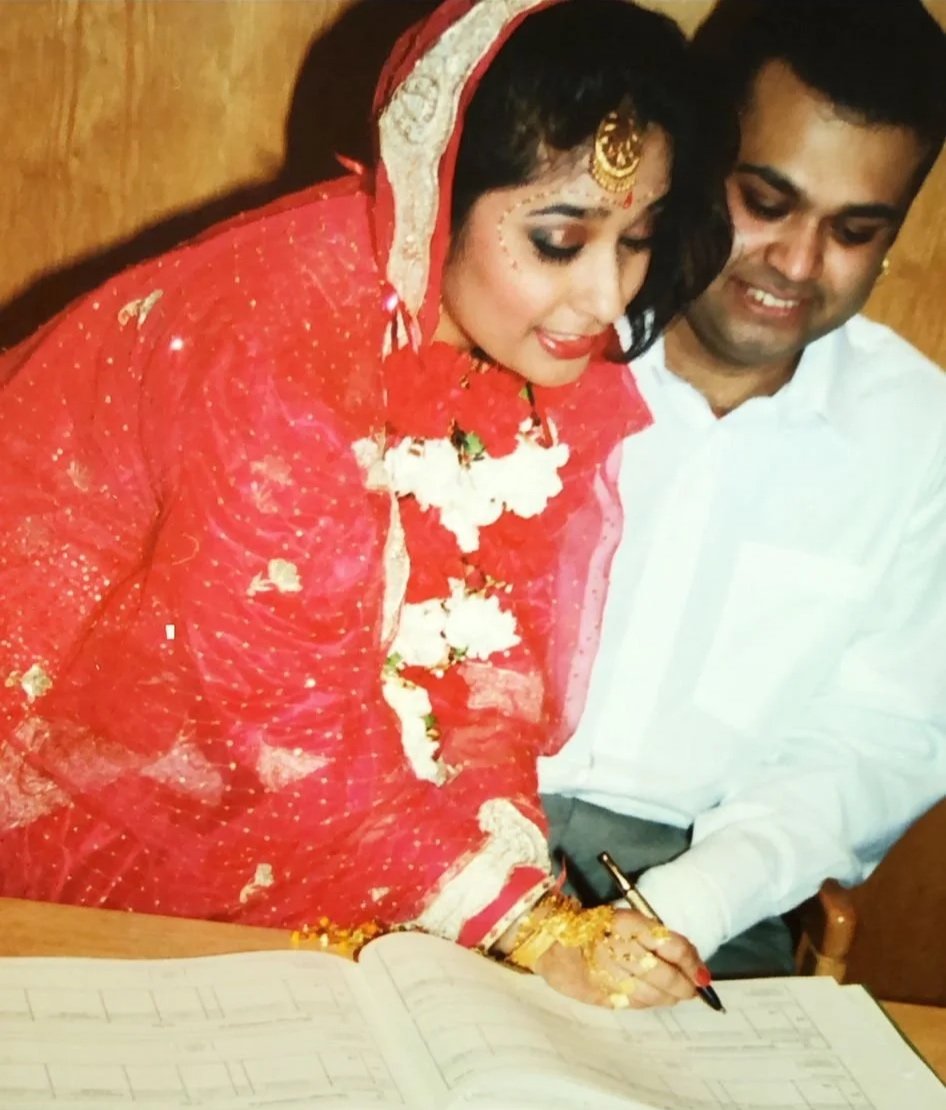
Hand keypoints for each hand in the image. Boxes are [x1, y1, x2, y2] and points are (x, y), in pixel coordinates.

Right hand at [536, 908, 706, 1009]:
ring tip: (674, 995)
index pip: (672, 946)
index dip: (691, 962)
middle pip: (665, 973)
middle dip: (683, 985)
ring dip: (668, 997)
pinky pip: (634, 1003)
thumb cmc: (593, 927)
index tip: (701, 974)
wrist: (549, 939)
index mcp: (628, 923)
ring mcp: (609, 972)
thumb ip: (656, 939)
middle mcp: (620, 947)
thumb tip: (692, 964)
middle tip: (691, 990)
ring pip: (652, 992)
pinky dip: (648, 1003)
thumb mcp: (625, 921)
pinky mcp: (599, 992)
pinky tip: (651, 998)